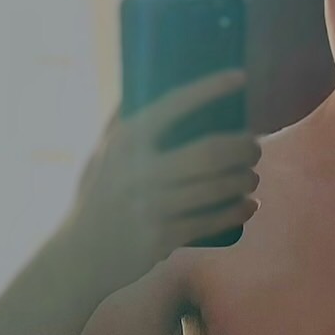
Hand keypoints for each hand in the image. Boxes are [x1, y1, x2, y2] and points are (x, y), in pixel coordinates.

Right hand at [71, 69, 259, 289]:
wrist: (80, 258)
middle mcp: (139, 171)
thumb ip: (122, 122)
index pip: (173, 104)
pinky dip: (237, 211)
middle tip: (254, 146)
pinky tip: (249, 205)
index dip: (210, 88)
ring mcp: (152, 206)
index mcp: (126, 142)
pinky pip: (212, 220)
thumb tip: (148, 82)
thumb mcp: (101, 156)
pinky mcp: (162, 237)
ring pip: (216, 187)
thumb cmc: (97, 199)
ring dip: (244, 180)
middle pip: (210, 151)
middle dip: (242, 147)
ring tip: (252, 176)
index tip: (240, 76)